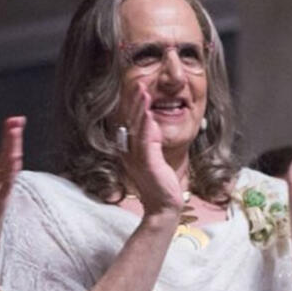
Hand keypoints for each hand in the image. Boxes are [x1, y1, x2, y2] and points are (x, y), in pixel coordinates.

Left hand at [0, 117, 24, 253]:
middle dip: (13, 139)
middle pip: (10, 158)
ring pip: (10, 168)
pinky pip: (6, 186)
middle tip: (16, 120)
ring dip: (13, 150)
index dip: (9, 139)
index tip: (13, 122)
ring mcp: (2, 194)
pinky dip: (10, 173)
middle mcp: (2, 186)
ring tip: (15, 133)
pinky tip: (13, 161)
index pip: (5, 155)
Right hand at [118, 84, 182, 217]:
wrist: (163, 206)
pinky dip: (147, 127)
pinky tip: (150, 114)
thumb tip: (151, 123)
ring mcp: (136, 158)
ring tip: (143, 92)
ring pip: (136, 128)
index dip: (131, 105)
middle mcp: (128, 152)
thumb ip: (150, 141)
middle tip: (138, 83)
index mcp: (128, 150)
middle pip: (129, 121)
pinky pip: (146, 142)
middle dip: (133, 101)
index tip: (136, 87)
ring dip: (140, 109)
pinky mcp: (147, 164)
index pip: (128, 122)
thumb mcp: (153, 158)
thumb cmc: (159, 184)